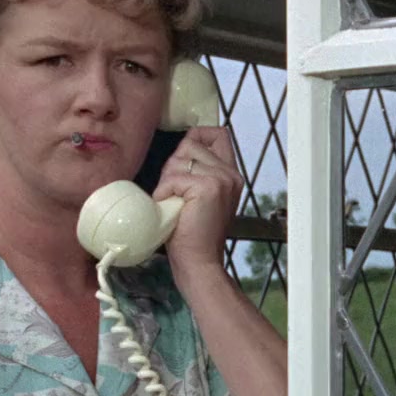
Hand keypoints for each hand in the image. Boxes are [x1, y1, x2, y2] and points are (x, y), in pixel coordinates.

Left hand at [151, 126, 243, 271]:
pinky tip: (170, 209)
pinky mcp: (208, 187)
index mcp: (231, 175)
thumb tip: (179, 154)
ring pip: (179, 160)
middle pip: (191, 145)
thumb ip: (197, 174)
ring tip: (173, 204)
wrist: (199, 262)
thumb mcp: (200, 197)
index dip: (197, 136)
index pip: (218, 134)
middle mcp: (230, 174)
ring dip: (167, 182)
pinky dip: (164, 193)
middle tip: (174, 194)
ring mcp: (221, 179)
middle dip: (174, 166)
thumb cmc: (192, 234)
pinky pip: (173, 178)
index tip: (183, 156)